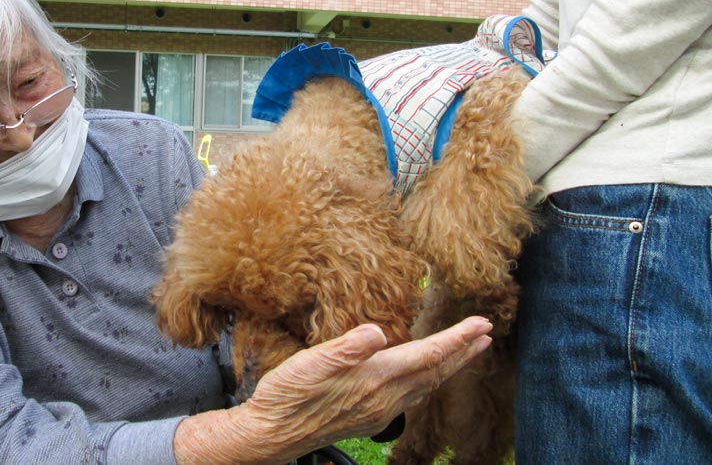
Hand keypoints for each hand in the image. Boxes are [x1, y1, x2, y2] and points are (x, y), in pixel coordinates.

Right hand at [175, 316, 492, 464]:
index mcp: (374, 379)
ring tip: (467, 351)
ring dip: (450, 366)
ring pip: (426, 386)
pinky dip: (429, 380)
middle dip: (463, 352)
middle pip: (435, 372)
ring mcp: (379, 412)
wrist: (271, 434)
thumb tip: (378, 331)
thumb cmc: (286, 395)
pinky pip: (412, 397)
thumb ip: (347, 348)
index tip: (481, 323)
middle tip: (486, 333)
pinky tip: (425, 376)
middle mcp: (384, 399)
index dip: (456, 339)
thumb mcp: (310, 364)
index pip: (427, 355)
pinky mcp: (369, 418)